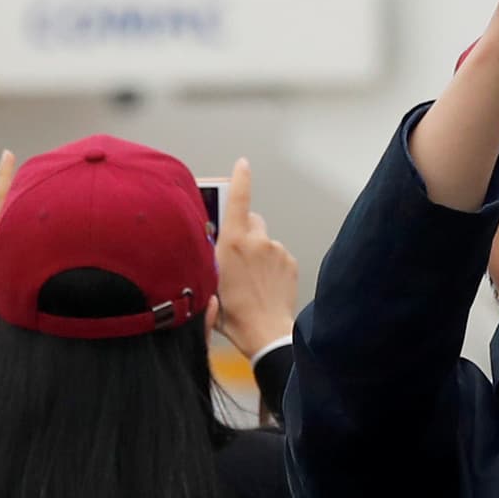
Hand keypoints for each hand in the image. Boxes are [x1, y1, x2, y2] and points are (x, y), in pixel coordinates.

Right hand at [210, 160, 298, 355]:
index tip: (243, 164)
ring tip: (251, 280)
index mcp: (233, 242)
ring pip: (264, 240)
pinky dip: (271, 264)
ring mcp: (277, 250)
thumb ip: (211, 257)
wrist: (266, 333)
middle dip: (243, 231)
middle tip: (235, 256)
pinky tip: (264, 284)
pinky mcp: (290, 261)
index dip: (240, 178)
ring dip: (257, 252)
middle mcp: (257, 240)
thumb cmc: (232, 314)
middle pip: (251, 221)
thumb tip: (214, 244)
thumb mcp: (208, 283)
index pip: (238, 199)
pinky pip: (277, 254)